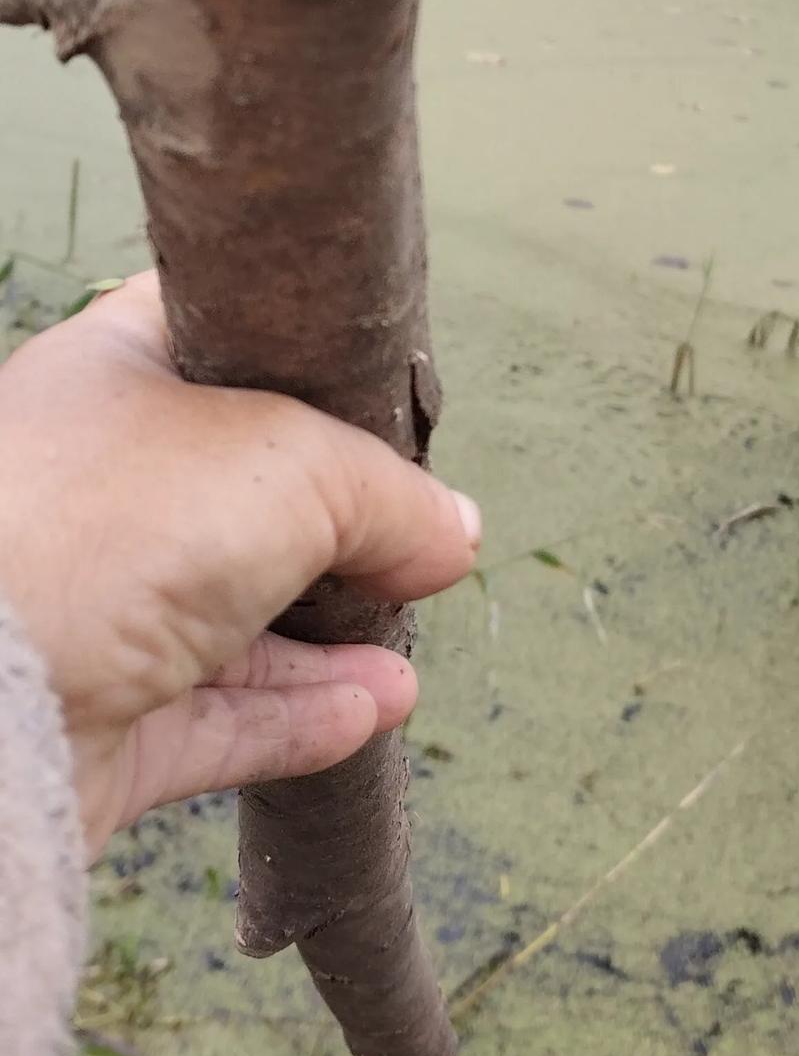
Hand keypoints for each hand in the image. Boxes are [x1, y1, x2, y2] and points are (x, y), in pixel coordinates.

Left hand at [0, 272, 480, 860]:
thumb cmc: (100, 526)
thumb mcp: (294, 462)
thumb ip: (390, 492)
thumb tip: (450, 531)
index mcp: (112, 375)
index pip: (219, 336)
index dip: (307, 353)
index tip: (386, 392)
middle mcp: (94, 486)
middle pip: (238, 491)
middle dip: (334, 519)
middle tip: (415, 533)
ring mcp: (91, 606)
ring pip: (232, 615)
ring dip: (333, 634)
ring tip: (408, 635)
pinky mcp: (100, 719)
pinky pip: (219, 714)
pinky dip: (301, 712)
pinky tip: (375, 703)